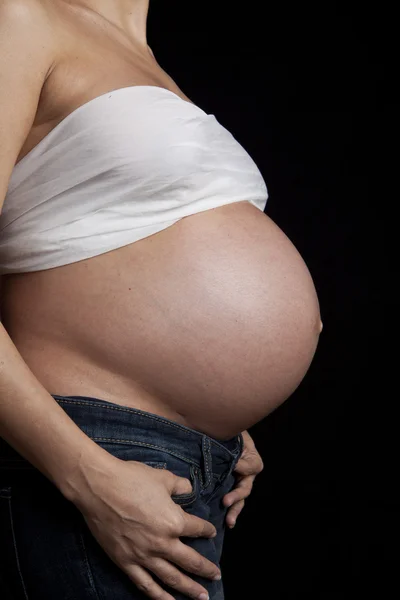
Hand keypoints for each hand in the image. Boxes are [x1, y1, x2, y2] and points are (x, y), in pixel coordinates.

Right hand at [73, 455, 220, 599]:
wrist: (99, 487)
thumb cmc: (132, 478)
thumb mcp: (163, 477)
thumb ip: (180, 486)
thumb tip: (188, 489)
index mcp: (174, 521)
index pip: (198, 529)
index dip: (207, 530)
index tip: (211, 532)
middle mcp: (162, 543)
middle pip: (190, 561)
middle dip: (206, 570)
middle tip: (216, 576)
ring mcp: (144, 555)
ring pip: (171, 579)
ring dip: (188, 589)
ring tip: (202, 596)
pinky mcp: (125, 562)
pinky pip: (145, 584)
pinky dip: (159, 596)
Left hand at [223, 430, 263, 527]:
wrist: (218, 432)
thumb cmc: (231, 433)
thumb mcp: (239, 437)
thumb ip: (239, 450)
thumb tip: (236, 466)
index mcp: (251, 460)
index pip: (252, 467)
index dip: (244, 469)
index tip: (235, 467)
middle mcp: (245, 474)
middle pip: (245, 489)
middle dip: (236, 498)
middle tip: (226, 502)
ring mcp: (236, 481)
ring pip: (239, 499)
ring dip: (234, 510)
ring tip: (229, 522)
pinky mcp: (225, 486)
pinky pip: (228, 499)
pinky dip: (227, 510)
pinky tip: (224, 521)